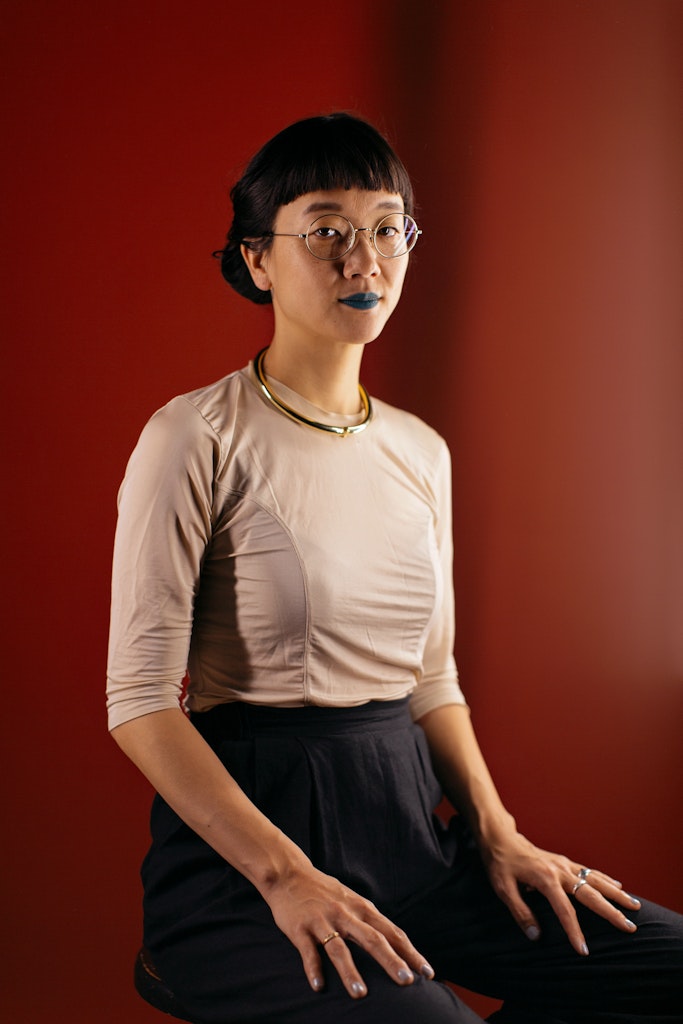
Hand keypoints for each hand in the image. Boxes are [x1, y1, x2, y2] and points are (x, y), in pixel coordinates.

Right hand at [262, 861, 434, 997]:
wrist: (289, 874)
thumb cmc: (325, 892)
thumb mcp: (352, 901)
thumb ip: (370, 921)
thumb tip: (396, 943)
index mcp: (362, 909)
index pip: (392, 933)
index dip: (410, 953)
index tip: (428, 973)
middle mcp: (346, 914)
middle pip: (373, 939)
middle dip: (391, 961)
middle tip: (407, 982)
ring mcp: (323, 921)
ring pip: (339, 948)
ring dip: (350, 971)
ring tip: (360, 994)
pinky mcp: (301, 928)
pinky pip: (309, 951)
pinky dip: (314, 969)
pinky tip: (318, 986)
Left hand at [480, 828, 641, 955]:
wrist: (500, 837)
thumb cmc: (500, 863)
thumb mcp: (502, 889)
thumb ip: (520, 912)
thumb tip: (535, 935)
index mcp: (544, 878)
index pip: (564, 910)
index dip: (575, 932)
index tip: (584, 950)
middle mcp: (559, 870)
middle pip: (590, 894)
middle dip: (611, 912)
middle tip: (629, 927)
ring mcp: (564, 864)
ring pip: (596, 880)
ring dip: (616, 893)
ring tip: (635, 906)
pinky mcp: (564, 862)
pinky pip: (589, 871)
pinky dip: (605, 879)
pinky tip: (618, 886)